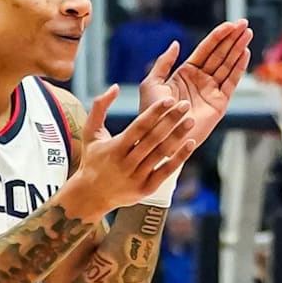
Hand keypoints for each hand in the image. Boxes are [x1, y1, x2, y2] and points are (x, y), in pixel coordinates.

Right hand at [68, 86, 195, 217]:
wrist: (91, 195)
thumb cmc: (92, 159)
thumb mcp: (90, 133)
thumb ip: (99, 107)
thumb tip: (115, 87)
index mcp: (114, 148)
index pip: (139, 127)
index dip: (155, 112)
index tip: (169, 99)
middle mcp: (126, 163)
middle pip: (153, 138)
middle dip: (171, 120)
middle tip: (186, 104)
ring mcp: (137, 177)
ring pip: (162, 153)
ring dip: (178, 136)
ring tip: (191, 120)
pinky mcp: (146, 188)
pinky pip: (166, 171)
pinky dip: (179, 157)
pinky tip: (190, 143)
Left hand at [139, 20, 251, 146]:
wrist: (160, 137)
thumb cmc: (152, 113)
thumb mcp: (152, 83)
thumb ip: (163, 63)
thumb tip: (175, 43)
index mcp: (186, 73)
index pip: (206, 50)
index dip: (218, 36)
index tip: (230, 23)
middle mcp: (201, 80)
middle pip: (220, 54)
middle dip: (232, 38)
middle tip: (244, 23)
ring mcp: (211, 91)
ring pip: (227, 65)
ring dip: (238, 49)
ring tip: (247, 33)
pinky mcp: (219, 103)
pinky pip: (231, 83)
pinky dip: (238, 68)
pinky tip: (245, 53)